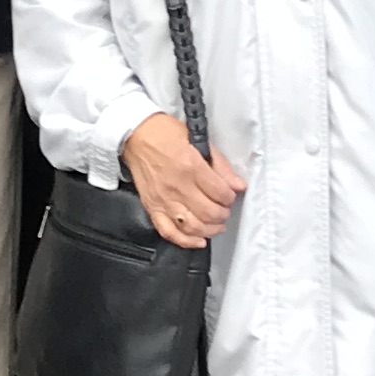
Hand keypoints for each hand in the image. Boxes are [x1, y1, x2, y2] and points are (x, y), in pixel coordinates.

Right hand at [121, 113, 244, 246]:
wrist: (135, 136)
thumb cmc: (166, 134)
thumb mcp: (198, 140)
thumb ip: (220, 165)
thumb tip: (238, 186)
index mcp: (191, 166)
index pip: (220, 193)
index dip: (230, 197)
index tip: (230, 195)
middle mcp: (178, 186)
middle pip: (209, 213)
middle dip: (223, 214)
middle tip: (224, 209)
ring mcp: (163, 200)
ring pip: (193, 226)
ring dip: (210, 230)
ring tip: (217, 225)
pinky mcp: (152, 208)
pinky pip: (169, 232)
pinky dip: (186, 241)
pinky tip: (199, 241)